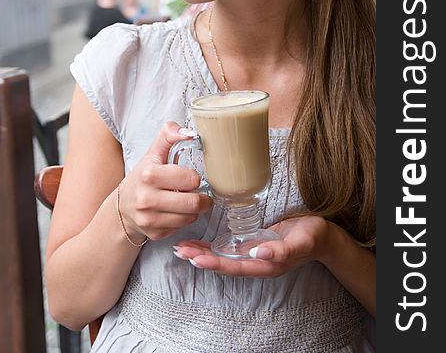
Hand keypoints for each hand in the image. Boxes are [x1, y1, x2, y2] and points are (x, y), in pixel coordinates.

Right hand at [119, 122, 211, 240]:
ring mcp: (149, 219)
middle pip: (194, 203)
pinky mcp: (154, 234)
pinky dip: (183, 221)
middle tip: (200, 194)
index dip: (194, 178)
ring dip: (194, 210)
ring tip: (188, 202)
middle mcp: (147, 198)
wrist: (123, 206)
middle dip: (202, 198)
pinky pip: (181, 228)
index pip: (191, 179)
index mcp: (149, 174)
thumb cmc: (143, 176)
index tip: (191, 178)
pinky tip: (176, 212)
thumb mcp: (153, 153)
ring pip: (190, 217)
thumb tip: (189, 132)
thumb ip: (169, 135)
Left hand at [175, 215, 330, 277]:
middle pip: (223, 263)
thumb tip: (259, 253)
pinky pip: (229, 248)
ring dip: (203, 252)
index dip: (215, 262)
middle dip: (201, 257)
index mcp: (266, 264)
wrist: (322, 236)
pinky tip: (201, 241)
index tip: (196, 258)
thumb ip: (282, 250)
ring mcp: (254, 254)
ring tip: (183, 247)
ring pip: (223, 256)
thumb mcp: (301, 242)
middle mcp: (256, 262)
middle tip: (180, 250)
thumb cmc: (312, 237)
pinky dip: (213, 245)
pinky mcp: (253, 244)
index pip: (234, 266)